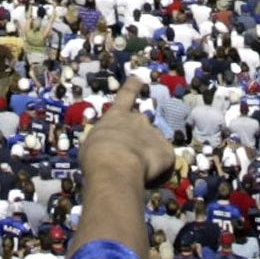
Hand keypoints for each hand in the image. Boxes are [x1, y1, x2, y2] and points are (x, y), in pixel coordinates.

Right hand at [78, 76, 175, 192]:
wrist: (115, 165)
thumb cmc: (96, 155)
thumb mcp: (92, 144)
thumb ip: (104, 141)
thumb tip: (110, 149)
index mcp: (117, 116)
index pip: (126, 95)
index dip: (132, 87)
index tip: (138, 79)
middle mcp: (138, 120)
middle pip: (141, 124)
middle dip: (138, 135)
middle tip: (129, 155)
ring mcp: (155, 134)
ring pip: (153, 144)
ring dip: (148, 154)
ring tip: (136, 171)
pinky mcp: (167, 151)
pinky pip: (164, 162)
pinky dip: (158, 171)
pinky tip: (147, 179)